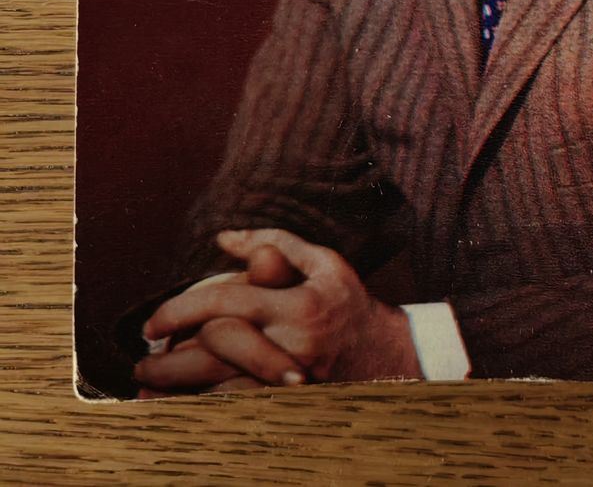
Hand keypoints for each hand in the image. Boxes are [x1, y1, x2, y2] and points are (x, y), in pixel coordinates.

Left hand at [141, 228, 421, 386]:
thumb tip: (222, 237)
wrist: (389, 356)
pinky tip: (179, 410)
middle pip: (217, 351)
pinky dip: (203, 413)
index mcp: (298, 303)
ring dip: (178, 392)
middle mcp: (293, 344)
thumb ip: (275, 244)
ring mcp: (292, 381)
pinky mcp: (290, 407)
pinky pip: (238, 415)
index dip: (181, 310)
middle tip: (142, 359)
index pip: (227, 301)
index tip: (152, 322)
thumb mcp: (323, 262)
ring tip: (148, 389)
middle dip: (170, 357)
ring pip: (222, 390)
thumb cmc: (348, 303)